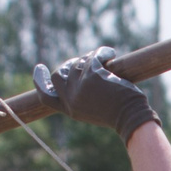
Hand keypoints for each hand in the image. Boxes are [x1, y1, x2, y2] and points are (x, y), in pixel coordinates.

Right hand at [35, 47, 159, 143]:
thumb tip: (76, 72)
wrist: (131, 118)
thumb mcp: (92, 110)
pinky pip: (93, 56)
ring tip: (104, 59)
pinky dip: (102, 52)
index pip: (46, 96)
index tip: (39, 68)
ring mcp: (80, 87)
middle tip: (83, 60)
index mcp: (70, 110)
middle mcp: (71, 99)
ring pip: (78, 63)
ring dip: (90, 57)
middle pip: (58, 75)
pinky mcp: (93, 76)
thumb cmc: (118, 115)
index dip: (40, 81)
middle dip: (68, 64)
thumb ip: (80, 97)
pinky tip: (110, 54)